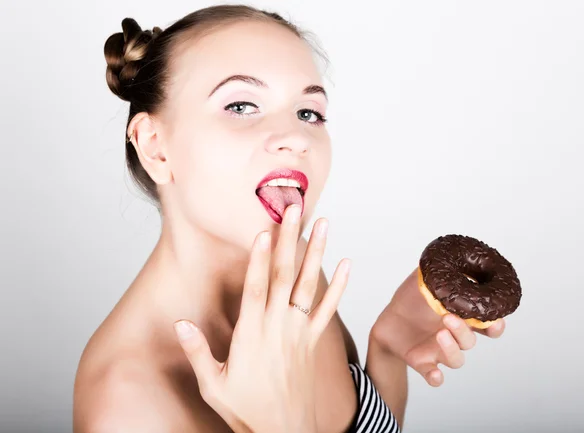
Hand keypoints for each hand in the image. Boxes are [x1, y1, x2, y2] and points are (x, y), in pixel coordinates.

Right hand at [173, 204, 350, 432]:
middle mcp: (278, 326)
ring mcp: (300, 331)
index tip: (264, 230)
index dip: (260, 258)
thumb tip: (180, 324)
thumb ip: (198, 352)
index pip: (256, 288)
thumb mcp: (213, 384)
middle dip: (289, 239)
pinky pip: (329, 309)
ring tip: (324, 224)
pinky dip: (339, 287)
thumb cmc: (247, 409)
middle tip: (293, 209)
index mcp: (252, 333)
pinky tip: (347, 265)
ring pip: (309, 285)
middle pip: (284, 275)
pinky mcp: (314, 341)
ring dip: (316, 252)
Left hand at [371, 268, 504, 386]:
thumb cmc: (410, 300)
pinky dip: (436, 378)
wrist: (387, 321)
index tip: (496, 320)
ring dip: (452, 349)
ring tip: (439, 334)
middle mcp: (454, 336)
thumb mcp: (422, 281)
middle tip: (449, 318)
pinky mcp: (423, 362)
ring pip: (457, 359)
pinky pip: (435, 376)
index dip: (496, 325)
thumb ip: (437, 270)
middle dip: (465, 332)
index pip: (487, 325)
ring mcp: (439, 351)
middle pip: (471, 341)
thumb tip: (447, 251)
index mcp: (460, 317)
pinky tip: (435, 374)